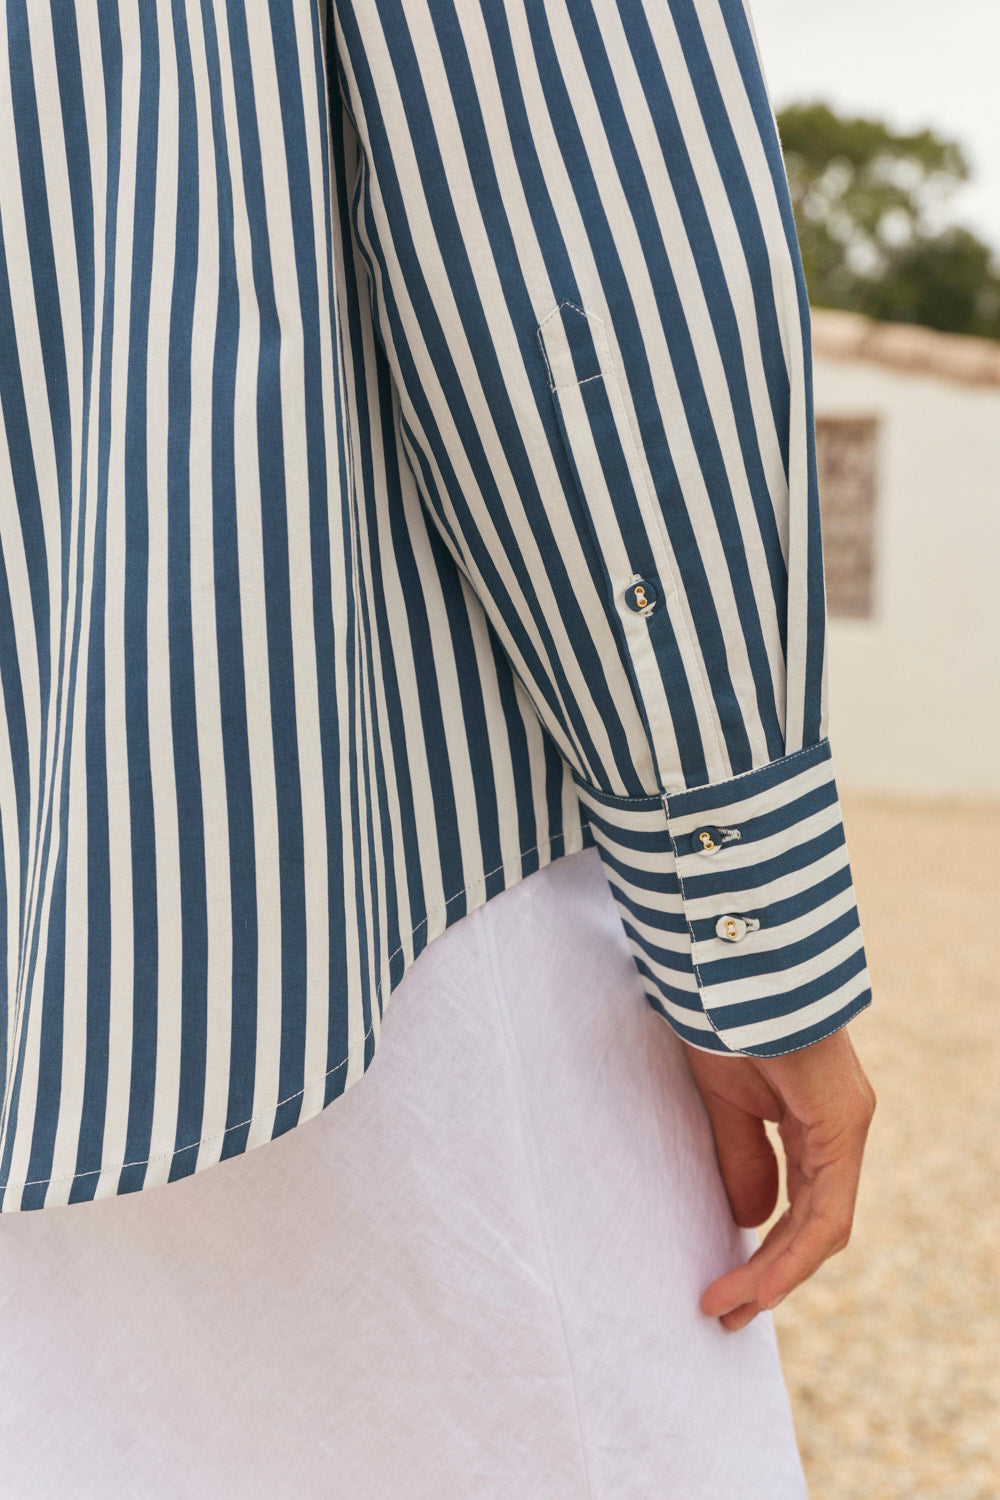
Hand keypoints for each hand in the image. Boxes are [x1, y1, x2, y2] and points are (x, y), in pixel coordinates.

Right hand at [683, 1027, 875, 1330]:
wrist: (736, 965)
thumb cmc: (727, 1020)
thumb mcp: (726, 1103)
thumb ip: (741, 1159)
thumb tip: (749, 1221)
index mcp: (816, 1123)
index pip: (800, 1207)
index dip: (765, 1255)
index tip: (722, 1289)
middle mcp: (841, 1128)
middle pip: (813, 1226)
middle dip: (769, 1276)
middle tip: (724, 1312)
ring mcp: (847, 1126)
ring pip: (821, 1226)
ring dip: (775, 1275)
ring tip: (729, 1308)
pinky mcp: (842, 1122)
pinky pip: (824, 1209)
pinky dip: (792, 1254)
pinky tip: (758, 1283)